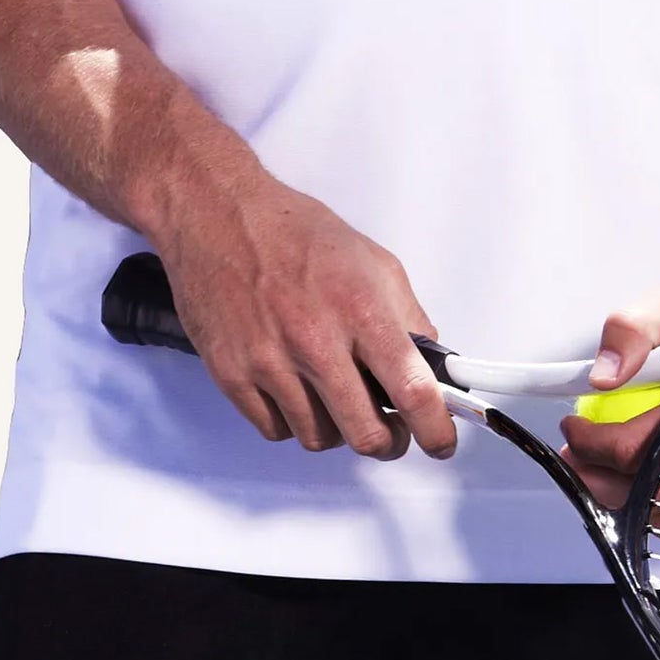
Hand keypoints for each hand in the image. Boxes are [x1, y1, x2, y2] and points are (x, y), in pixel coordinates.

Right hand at [146, 149, 457, 464]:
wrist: (218, 217)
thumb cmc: (293, 232)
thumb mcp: (372, 259)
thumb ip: (406, 315)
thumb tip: (428, 364)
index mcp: (359, 309)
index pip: (412, 391)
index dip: (435, 430)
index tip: (440, 442)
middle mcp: (315, 342)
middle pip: (366, 434)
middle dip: (389, 442)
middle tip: (393, 432)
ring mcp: (270, 363)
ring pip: (320, 438)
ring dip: (338, 429)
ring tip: (338, 397)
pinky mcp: (233, 376)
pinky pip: (276, 431)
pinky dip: (293, 421)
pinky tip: (298, 390)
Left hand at [560, 265, 659, 531]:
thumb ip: (633, 330)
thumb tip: (601, 377)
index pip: (643, 449)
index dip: (595, 444)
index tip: (573, 429)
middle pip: (656, 489)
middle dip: (603, 477)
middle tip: (576, 458)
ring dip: (631, 495)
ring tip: (600, 468)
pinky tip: (644, 472)